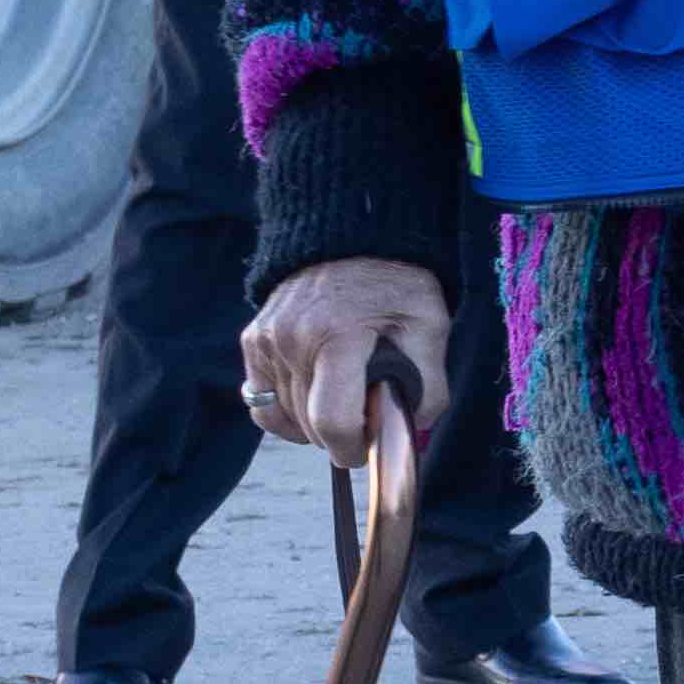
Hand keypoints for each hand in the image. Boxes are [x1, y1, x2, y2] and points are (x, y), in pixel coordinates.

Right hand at [242, 255, 452, 457]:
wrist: (350, 234)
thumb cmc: (395, 282)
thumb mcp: (428, 324)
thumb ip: (428, 382)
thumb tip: (411, 428)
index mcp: (340, 335)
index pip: (331, 421)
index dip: (351, 447)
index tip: (365, 448)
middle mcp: (295, 339)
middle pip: (308, 426)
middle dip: (337, 437)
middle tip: (362, 419)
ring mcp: (268, 340)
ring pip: (283, 418)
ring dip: (312, 425)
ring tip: (340, 403)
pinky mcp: (254, 341)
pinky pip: (260, 402)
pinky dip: (284, 413)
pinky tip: (310, 402)